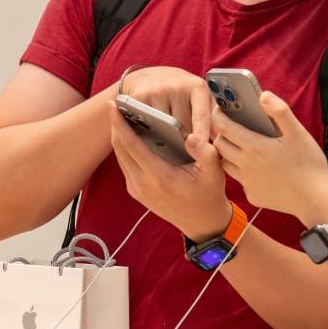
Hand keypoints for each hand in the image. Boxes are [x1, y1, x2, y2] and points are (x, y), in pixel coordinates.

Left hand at [108, 102, 230, 239]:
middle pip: (119, 148)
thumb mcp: (214, 173)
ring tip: (122, 117)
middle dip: (115, 126)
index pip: (131, 145)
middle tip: (117, 105)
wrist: (202, 223)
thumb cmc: (209, 194)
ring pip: (120, 157)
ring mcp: (137, 189)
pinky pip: (125, 164)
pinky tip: (131, 136)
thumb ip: (205, 152)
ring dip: (118, 136)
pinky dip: (125, 148)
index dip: (120, 124)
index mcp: (159, 176)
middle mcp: (142, 183)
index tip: (113, 106)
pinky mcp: (136, 192)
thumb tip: (191, 136)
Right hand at [119, 66, 211, 139]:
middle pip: (182, 125)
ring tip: (169, 141)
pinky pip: (147, 123)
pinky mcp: (138, 97)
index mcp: (198, 87)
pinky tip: (153, 134)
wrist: (152, 76)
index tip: (203, 148)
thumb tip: (224, 140)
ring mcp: (156, 91)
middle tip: (186, 147)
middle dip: (185, 139)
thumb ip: (212, 116)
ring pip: (164, 127)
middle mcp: (177, 86)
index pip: (201, 115)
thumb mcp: (201, 97)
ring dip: (167, 137)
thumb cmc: (183, 92)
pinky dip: (150, 132)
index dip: (202, 134)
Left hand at [212, 93, 327, 225]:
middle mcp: (245, 165)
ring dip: (228, 153)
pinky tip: (257, 168)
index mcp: (255, 147)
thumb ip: (280, 112)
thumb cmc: (309, 165)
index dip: (217, 114)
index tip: (220, 108)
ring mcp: (247, 182)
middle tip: (231, 127)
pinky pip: (240, 181)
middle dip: (221, 133)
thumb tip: (263, 95)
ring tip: (241, 146)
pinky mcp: (252, 195)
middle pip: (219, 145)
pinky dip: (243, 172)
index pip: (223, 126)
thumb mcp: (299, 134)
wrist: (315, 200)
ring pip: (225, 163)